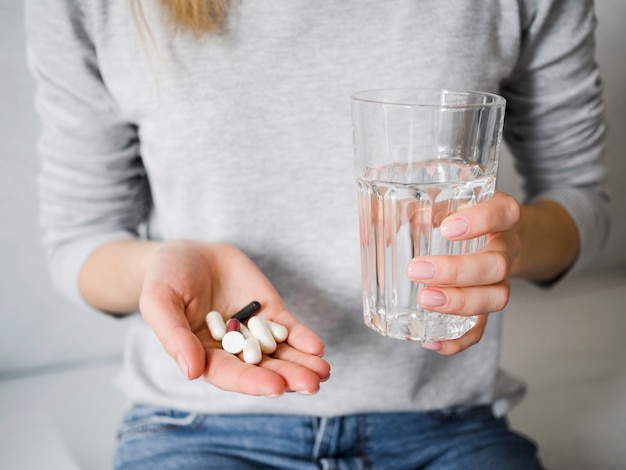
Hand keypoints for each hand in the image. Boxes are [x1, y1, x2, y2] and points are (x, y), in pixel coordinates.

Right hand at [139, 241, 329, 395]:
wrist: (187, 253)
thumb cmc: (165, 279)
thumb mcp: (159, 302)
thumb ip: (174, 336)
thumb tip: (192, 372)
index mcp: (202, 355)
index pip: (229, 374)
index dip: (252, 382)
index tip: (276, 387)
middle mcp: (231, 350)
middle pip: (261, 369)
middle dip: (287, 377)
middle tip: (311, 384)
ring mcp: (252, 331)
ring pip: (280, 353)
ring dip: (302, 363)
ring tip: (322, 372)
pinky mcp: (268, 312)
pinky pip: (288, 329)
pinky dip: (303, 338)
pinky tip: (317, 347)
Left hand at [406, 191, 521, 354]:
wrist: (493, 235)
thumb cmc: (460, 214)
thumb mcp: (445, 201)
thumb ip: (418, 206)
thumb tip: (379, 216)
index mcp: (500, 216)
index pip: (504, 213)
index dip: (481, 221)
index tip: (446, 228)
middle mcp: (505, 249)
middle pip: (497, 265)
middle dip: (456, 271)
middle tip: (417, 270)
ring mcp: (500, 281)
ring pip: (495, 299)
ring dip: (459, 303)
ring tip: (424, 300)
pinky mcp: (486, 307)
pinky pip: (480, 329)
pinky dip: (457, 340)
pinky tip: (430, 341)